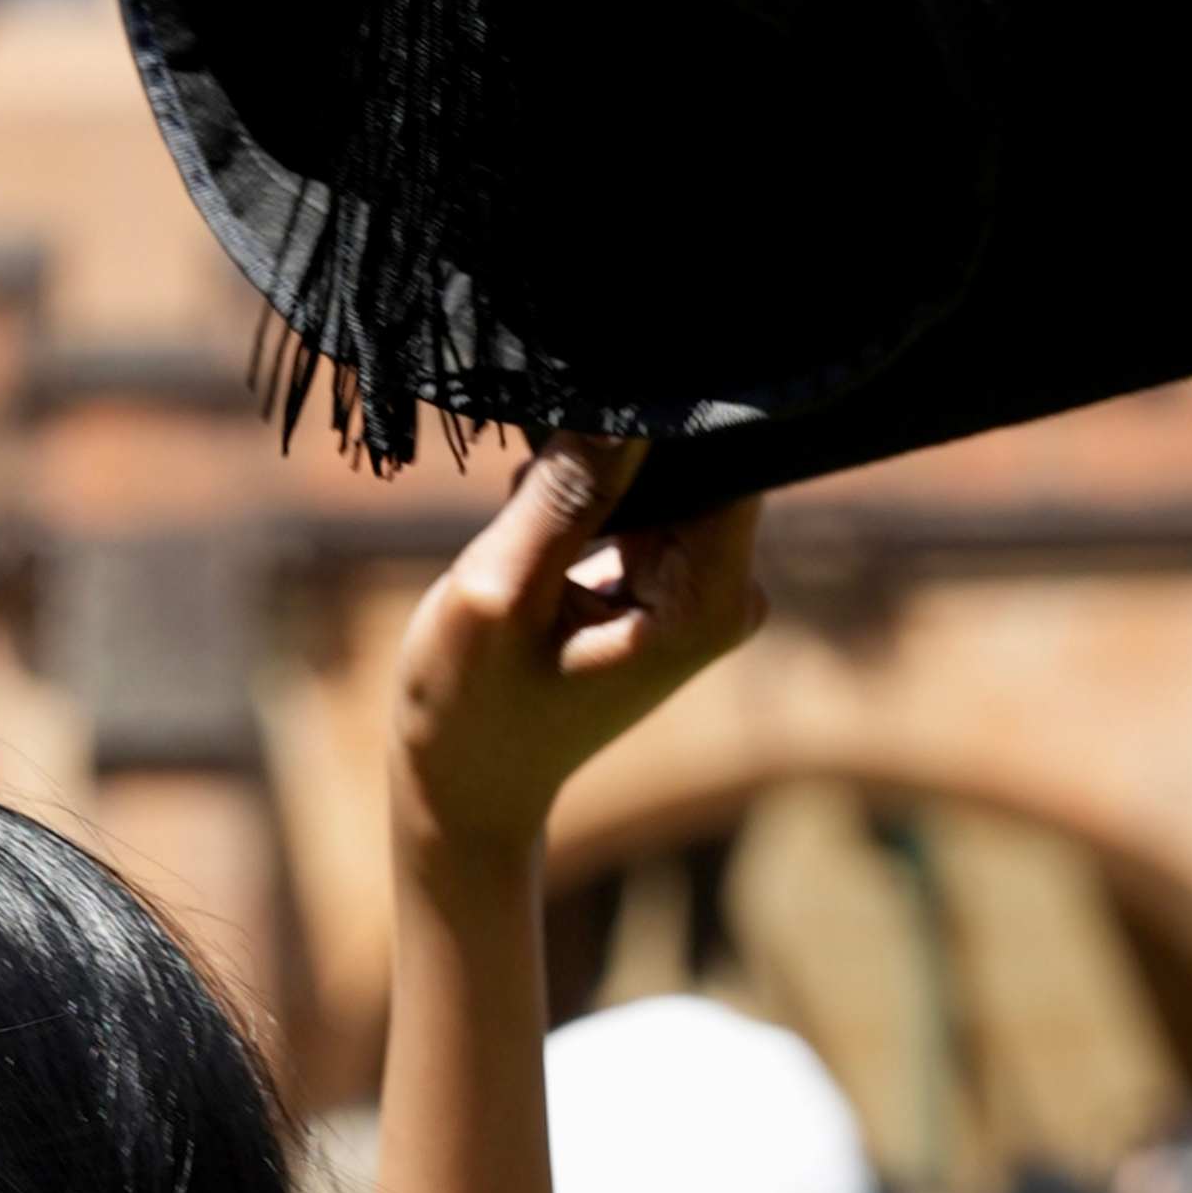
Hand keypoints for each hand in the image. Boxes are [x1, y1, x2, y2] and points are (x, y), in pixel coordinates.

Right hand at [388, 445, 765, 900]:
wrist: (465, 787)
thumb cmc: (471, 708)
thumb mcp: (499, 593)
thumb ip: (562, 495)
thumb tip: (621, 405)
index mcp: (708, 602)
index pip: (726, 455)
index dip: (660, 416)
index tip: (588, 418)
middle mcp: (727, 593)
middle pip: (691, 462)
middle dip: (609, 455)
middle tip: (528, 496)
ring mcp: (697, 588)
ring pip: (653, 475)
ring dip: (582, 483)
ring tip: (523, 536)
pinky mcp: (663, 581)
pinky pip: (634, 502)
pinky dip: (578, 507)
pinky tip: (531, 550)